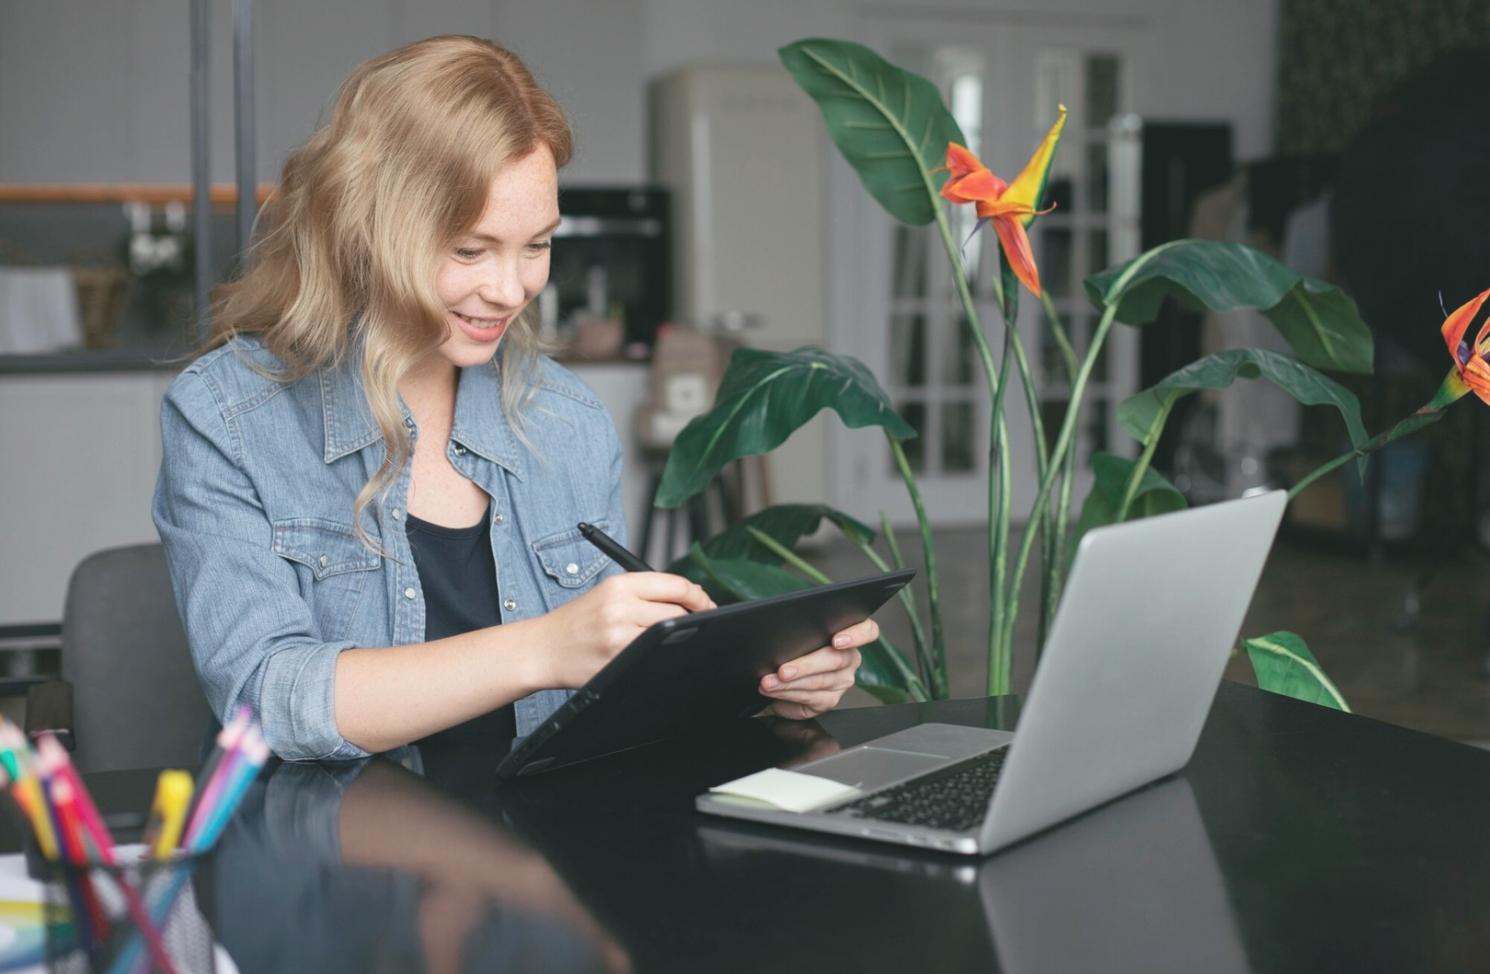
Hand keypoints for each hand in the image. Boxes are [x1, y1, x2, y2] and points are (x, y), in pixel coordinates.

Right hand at [538, 572, 714, 688]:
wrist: (542, 648)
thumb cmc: (577, 622)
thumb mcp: (607, 593)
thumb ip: (646, 592)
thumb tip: (691, 597)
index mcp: (619, 584)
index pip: (675, 584)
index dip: (698, 596)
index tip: (706, 605)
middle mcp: (619, 606)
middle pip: (678, 612)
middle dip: (691, 620)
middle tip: (693, 626)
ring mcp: (618, 636)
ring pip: (668, 636)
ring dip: (675, 640)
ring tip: (664, 640)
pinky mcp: (616, 661)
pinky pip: (653, 657)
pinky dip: (659, 656)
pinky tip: (652, 655)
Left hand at [759, 618, 877, 719]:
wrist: (782, 673)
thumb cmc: (794, 646)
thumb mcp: (799, 633)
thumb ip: (801, 629)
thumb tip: (780, 631)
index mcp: (850, 635)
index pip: (867, 631)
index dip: (856, 635)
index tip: (837, 641)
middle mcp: (850, 659)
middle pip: (835, 660)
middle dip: (805, 666)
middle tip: (783, 670)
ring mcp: (842, 681)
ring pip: (819, 682)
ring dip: (789, 684)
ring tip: (769, 682)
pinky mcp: (829, 700)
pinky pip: (810, 699)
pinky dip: (788, 695)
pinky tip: (774, 692)